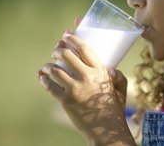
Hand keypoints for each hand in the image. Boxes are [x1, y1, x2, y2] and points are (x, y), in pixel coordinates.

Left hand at [38, 18, 134, 144]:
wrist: (106, 129)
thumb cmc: (115, 108)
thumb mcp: (120, 89)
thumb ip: (118, 77)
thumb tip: (111, 69)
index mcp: (101, 71)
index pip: (85, 48)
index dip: (73, 38)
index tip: (66, 34)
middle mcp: (87, 77)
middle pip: (66, 55)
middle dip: (58, 49)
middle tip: (55, 50)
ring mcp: (75, 89)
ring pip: (55, 69)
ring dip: (48, 65)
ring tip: (48, 66)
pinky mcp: (65, 100)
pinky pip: (49, 86)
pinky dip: (44, 80)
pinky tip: (43, 77)